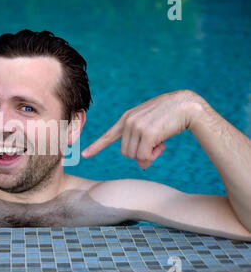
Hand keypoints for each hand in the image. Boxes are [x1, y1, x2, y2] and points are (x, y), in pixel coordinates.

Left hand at [81, 90, 202, 168]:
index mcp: (126, 118)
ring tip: (159, 143)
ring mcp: (136, 126)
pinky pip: (144, 155)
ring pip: (134, 156)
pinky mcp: (147, 133)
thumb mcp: (151, 130)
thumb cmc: (169, 117)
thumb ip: (141, 145)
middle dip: (139, 154)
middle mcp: (128, 121)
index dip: (96, 146)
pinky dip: (153, 155)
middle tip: (155, 146)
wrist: (186, 105)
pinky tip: (163, 144)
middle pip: (125, 153)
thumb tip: (141, 166)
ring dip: (148, 155)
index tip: (85, 155)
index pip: (108, 135)